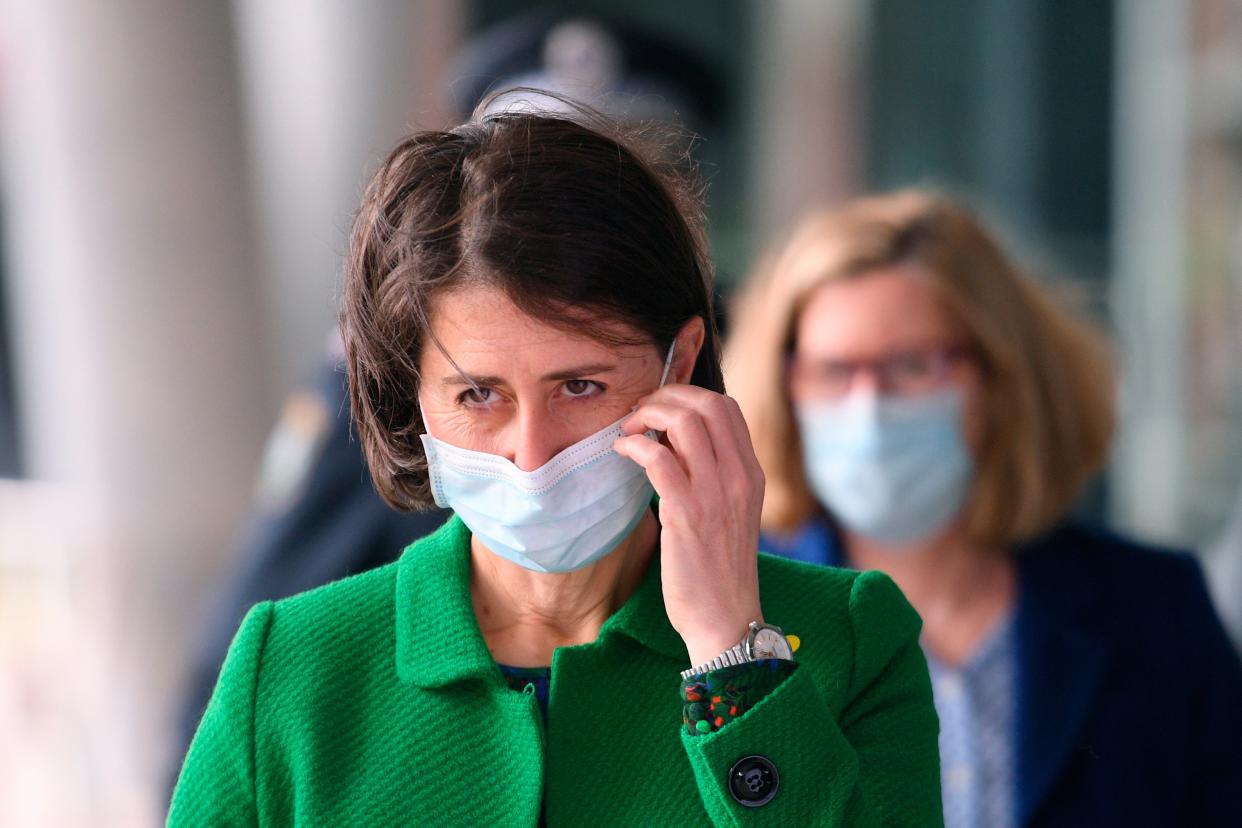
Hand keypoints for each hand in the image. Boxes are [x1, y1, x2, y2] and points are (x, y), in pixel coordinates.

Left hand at [614, 384, 765, 666]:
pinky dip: (634, 446)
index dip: (688, 395)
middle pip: (706, 403)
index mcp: (751, 474)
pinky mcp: (687, 514)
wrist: (725, 618)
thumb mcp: (730, 512)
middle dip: (665, 397)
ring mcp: (716, 494)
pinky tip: (622, 453)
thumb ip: (713, 475)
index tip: (660, 409)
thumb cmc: (718, 569)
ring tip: (628, 432)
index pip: (726, 407)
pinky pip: (658, 458)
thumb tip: (672, 441)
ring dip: (647, 416)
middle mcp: (739, 478)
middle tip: (640, 415)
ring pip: (684, 422)